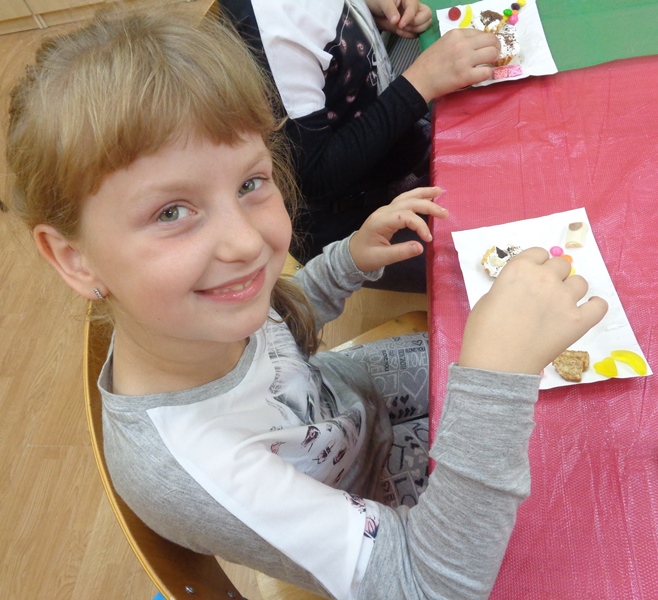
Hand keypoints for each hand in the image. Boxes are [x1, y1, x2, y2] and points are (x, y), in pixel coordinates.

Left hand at [349, 186, 446, 272]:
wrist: (351, 254)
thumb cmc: (364, 257)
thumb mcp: (381, 258)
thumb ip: (400, 253)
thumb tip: (421, 247)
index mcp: (380, 222)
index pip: (405, 216)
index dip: (419, 225)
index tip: (428, 239)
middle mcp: (384, 212)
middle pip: (408, 202)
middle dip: (428, 206)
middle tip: (445, 214)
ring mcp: (386, 210)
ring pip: (406, 197)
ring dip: (423, 194)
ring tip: (440, 192)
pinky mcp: (389, 213)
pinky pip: (404, 201)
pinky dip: (417, 197)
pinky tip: (427, 197)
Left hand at [366, 0, 432, 37]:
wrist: (372, 10)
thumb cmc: (377, 1)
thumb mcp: (382, 2)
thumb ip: (389, 10)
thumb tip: (396, 21)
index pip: (415, 8)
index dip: (409, 17)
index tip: (400, 25)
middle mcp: (414, 7)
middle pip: (427, 16)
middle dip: (418, 24)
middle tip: (403, 26)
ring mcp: (413, 17)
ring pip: (425, 25)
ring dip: (415, 30)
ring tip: (400, 29)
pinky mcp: (410, 27)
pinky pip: (416, 33)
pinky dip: (409, 35)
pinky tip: (400, 32)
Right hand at [402, 28, 499, 101]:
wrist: (418, 81)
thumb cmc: (428, 64)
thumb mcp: (442, 43)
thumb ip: (459, 41)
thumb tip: (476, 45)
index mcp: (456, 34)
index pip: (481, 33)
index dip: (486, 41)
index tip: (484, 49)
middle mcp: (462, 44)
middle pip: (491, 40)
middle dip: (495, 48)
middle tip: (491, 57)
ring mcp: (465, 59)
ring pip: (493, 54)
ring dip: (493, 60)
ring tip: (486, 66)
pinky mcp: (466, 76)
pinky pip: (487, 72)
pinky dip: (486, 74)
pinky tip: (479, 76)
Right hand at [458, 248, 607, 374]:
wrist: (496, 365)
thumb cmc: (482, 333)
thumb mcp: (488, 299)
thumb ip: (509, 286)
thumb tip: (522, 290)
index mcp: (519, 269)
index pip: (538, 253)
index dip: (536, 264)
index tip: (533, 275)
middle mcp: (545, 278)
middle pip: (561, 265)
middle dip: (554, 276)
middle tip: (544, 294)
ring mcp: (564, 299)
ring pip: (580, 282)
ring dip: (571, 290)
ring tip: (561, 305)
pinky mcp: (579, 321)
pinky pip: (599, 306)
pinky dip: (594, 306)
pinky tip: (586, 311)